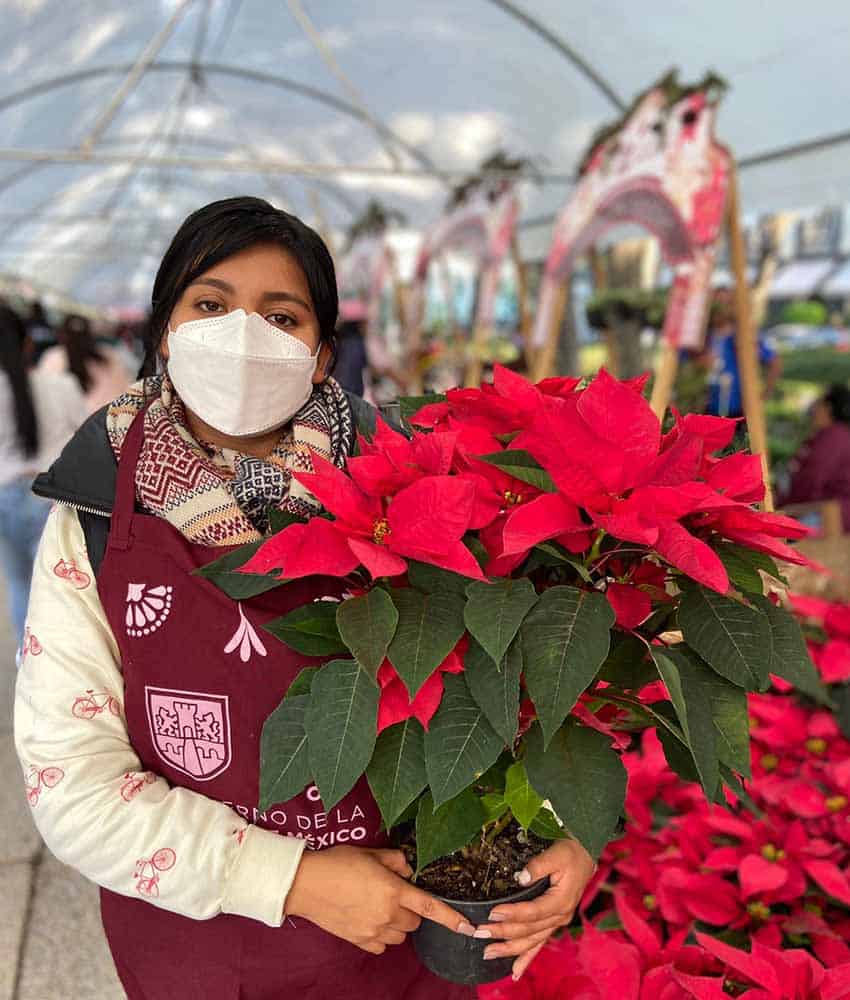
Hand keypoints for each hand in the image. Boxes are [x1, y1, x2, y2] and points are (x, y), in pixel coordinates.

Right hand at [285, 846, 475, 954]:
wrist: (307, 884)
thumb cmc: (338, 863)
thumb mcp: (370, 853)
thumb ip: (395, 860)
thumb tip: (407, 869)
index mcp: (393, 890)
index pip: (430, 907)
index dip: (452, 918)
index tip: (469, 928)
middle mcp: (387, 914)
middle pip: (415, 921)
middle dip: (411, 910)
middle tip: (394, 895)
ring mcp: (374, 931)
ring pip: (401, 935)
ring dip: (398, 924)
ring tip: (379, 906)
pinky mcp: (360, 941)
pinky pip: (382, 944)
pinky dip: (382, 935)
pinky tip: (369, 919)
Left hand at [473, 838, 595, 980]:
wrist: (584, 855)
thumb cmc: (570, 853)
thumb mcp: (556, 854)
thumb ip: (539, 865)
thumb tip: (522, 876)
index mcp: (560, 901)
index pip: (532, 912)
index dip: (513, 914)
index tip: (493, 913)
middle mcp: (559, 916)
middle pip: (528, 930)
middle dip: (503, 933)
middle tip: (480, 933)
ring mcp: (556, 922)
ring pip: (531, 941)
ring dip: (509, 949)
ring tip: (488, 953)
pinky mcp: (552, 923)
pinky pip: (538, 944)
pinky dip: (526, 958)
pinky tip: (515, 971)